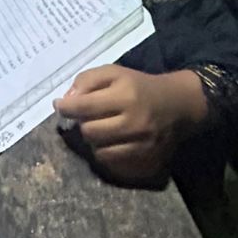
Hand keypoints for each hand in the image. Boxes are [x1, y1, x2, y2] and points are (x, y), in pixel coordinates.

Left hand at [54, 67, 207, 185]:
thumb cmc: (139, 86)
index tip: (59, 105)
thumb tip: (66, 101)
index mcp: (126, 96)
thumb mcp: (114, 72)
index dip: (66, 107)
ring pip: (99, 152)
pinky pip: (114, 165)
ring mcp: (142, 146)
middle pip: (89, 132)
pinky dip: (107, 154)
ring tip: (101, 129)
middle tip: (87, 117)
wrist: (177, 105)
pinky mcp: (147, 162)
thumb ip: (86, 81)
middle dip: (83, 123)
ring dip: (94, 141)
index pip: (85, 106)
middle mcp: (134, 123)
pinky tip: (111, 142)